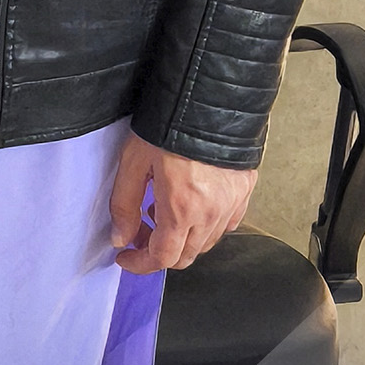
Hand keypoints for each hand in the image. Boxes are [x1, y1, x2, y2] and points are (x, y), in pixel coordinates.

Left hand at [109, 130, 256, 273]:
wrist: (207, 100)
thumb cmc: (167, 127)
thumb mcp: (132, 163)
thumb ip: (124, 205)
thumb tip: (120, 237)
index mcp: (182, 209)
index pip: (163, 257)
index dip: (140, 264)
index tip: (125, 258)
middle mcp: (212, 214)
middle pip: (186, 256)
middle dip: (158, 252)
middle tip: (139, 232)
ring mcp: (232, 205)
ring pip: (206, 243)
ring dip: (180, 239)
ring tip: (160, 212)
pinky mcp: (244, 193)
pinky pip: (225, 225)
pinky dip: (204, 226)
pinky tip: (188, 206)